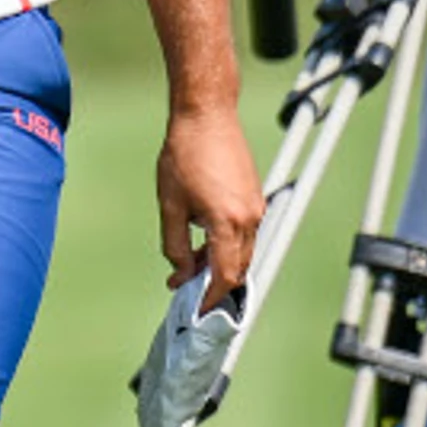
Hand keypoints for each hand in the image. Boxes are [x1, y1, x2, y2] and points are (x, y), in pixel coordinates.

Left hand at [158, 103, 261, 297]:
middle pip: (238, 268)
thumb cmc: (185, 155)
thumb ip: (176, 246)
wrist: (206, 116)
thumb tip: (181, 274)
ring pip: (244, 252)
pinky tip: (205, 241)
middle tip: (188, 288)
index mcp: (228, 223)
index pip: (225, 276)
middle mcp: (249, 219)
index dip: (211, 298)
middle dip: (216, 285)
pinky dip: (229, 246)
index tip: (198, 310)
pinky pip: (246, 234)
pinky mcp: (255, 198)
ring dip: (222, 264)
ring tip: (192, 264)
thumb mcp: (171, 205)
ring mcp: (256, 207)